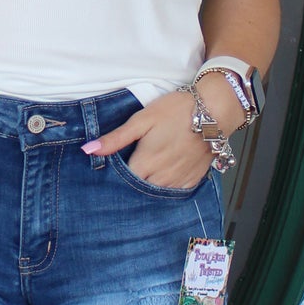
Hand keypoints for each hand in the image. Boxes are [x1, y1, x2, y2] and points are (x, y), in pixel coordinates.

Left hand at [83, 90, 215, 187]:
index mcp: (145, 163)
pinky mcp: (193, 180)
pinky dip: (168, 187)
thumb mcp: (142, 119)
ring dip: (149, 187)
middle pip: (139, 191)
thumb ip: (116, 138)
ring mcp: (179, 181)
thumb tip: (89, 150)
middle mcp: (161, 177)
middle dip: (131, 186)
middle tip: (130, 171)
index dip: (115, 179)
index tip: (112, 172)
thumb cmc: (177, 110)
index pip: (122, 183)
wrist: (214, 111)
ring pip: (157, 194)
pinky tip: (165, 176)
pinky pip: (176, 192)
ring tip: (148, 173)